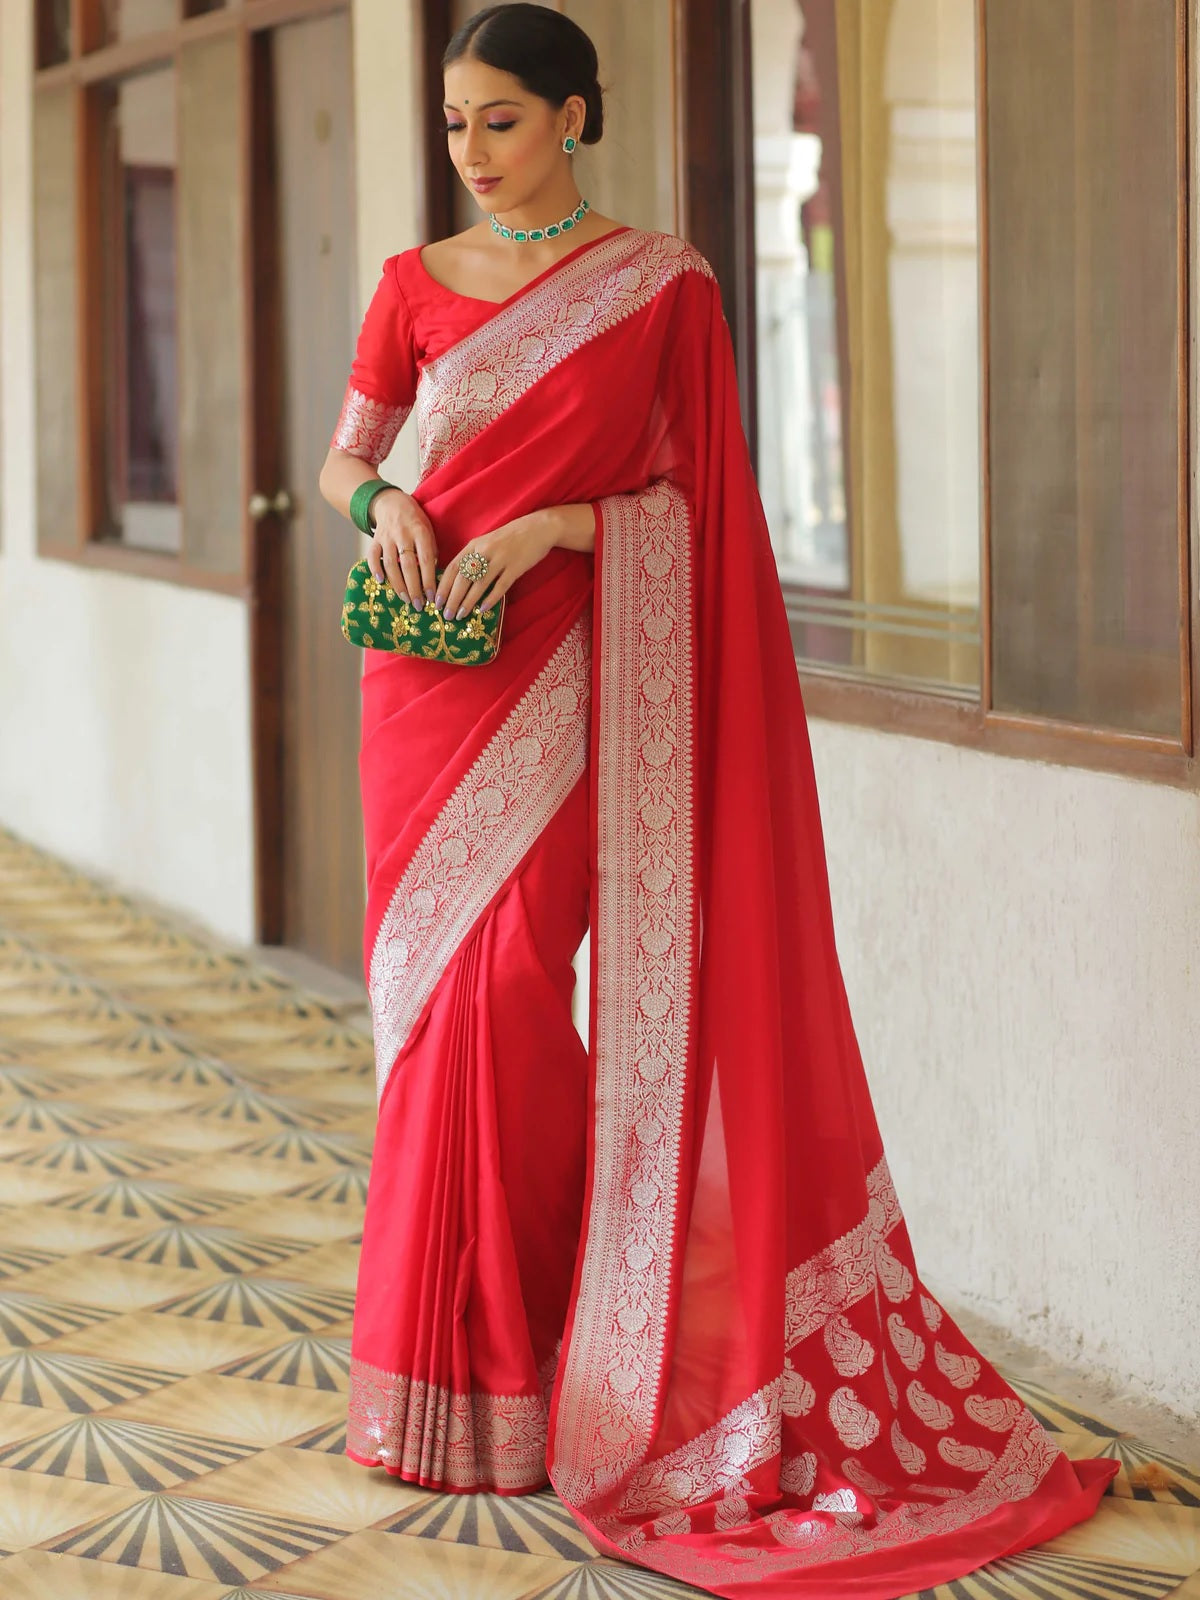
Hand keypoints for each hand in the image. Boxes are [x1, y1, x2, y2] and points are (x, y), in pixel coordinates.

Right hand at [367, 488, 437, 608]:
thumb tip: (434, 577)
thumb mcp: (429, 530)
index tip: (433, 597)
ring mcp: (387, 537)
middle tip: (419, 605)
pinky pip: (373, 556)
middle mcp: (403, 535)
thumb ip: (431, 551)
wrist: (391, 502)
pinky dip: (375, 569)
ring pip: (391, 564)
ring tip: (405, 599)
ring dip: (398, 585)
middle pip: (408, 566)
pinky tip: (381, 582)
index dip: (429, 581)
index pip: (426, 561)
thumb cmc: (415, 520)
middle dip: (414, 588)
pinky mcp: (375, 540)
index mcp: (420, 532)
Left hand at [434, 512, 556, 620]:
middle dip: (452, 598)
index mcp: (474, 544)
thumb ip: (473, 557)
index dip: (443, 585)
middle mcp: (484, 551)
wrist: (538, 528)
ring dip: (468, 602)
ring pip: (479, 584)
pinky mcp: (516, 567)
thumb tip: (458, 581)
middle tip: (446, 614)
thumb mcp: (487, 542)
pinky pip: (500, 586)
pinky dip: (490, 599)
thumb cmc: (511, 537)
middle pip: (463, 578)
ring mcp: (500, 559)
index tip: (436, 601)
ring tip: (460, 615)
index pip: (453, 567)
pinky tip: (483, 609)